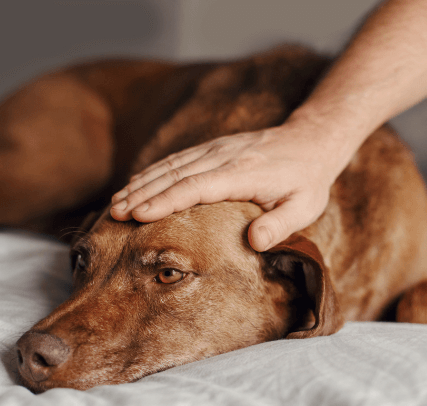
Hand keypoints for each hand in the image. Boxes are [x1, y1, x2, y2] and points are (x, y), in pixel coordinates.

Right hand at [109, 123, 343, 251]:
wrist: (311, 140)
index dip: (165, 201)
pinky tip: (136, 185)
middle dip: (142, 194)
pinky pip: (177, 160)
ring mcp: (215, 149)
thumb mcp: (305, 207)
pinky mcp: (213, 148)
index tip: (139, 215)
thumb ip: (281, 225)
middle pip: (174, 175)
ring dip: (141, 183)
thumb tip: (255, 242)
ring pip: (171, 165)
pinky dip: (153, 173)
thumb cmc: (308, 181)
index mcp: (242, 173)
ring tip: (116, 204)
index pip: (195, 187)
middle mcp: (223, 156)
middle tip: (115, 214)